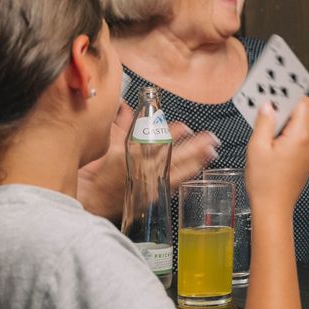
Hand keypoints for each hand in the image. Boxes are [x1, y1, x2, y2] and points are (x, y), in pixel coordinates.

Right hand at [77, 105, 218, 220]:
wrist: (96, 201)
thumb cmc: (104, 174)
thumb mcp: (113, 148)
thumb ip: (126, 127)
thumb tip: (128, 107)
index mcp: (132, 156)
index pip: (157, 142)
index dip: (172, 134)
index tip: (185, 127)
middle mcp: (144, 169)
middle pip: (174, 156)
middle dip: (194, 146)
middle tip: (211, 138)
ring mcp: (151, 182)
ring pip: (178, 169)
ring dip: (197, 160)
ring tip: (212, 151)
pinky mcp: (155, 194)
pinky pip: (175, 182)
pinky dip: (189, 172)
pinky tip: (200, 166)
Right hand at [245, 97, 308, 217]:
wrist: (274, 209)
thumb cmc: (265, 182)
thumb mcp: (258, 147)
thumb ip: (264, 121)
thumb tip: (268, 104)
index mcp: (301, 136)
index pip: (302, 102)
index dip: (288, 91)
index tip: (276, 83)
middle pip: (302, 112)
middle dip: (285, 103)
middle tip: (267, 96)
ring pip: (301, 124)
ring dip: (285, 118)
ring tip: (266, 114)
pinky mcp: (306, 160)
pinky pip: (300, 137)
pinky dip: (288, 131)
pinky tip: (271, 133)